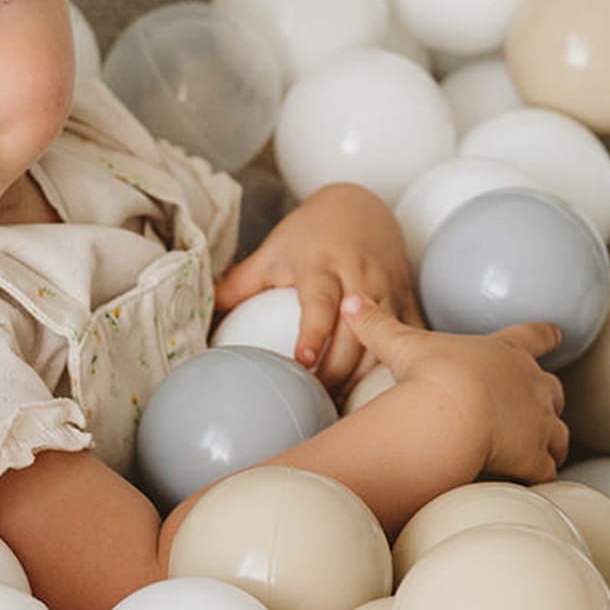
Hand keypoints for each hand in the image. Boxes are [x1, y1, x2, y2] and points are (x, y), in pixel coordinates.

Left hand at [215, 183, 421, 389]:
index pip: (320, 302)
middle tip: (316, 400)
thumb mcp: (271, 252)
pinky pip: (408, 338)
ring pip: (384, 341)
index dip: (313, 332)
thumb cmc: (309, 233)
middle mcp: (359, 276)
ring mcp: (388, 289)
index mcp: (322, 265)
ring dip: (363, 377)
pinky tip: (376, 391)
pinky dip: (394, 365)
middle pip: (354, 333)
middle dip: (337, 371)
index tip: (303, 361)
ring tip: (340, 402)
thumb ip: (238, 286)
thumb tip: (201, 319)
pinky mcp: (406, 299)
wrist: (361, 206)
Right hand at [340, 293, 569, 483]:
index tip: (557, 333)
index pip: (534, 335)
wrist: (451, 414)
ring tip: (541, 452)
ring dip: (550, 440)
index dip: (545, 335)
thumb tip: (350, 302)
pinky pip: (546, 471)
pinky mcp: (535, 457)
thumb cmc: (433, 376)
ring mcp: (538, 422)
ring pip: (558, 432)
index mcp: (506, 353)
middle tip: (539, 408)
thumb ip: (378, 325)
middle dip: (547, 398)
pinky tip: (532, 485)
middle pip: (553, 389)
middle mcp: (531, 385)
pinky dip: (541, 477)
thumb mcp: (401, 345)